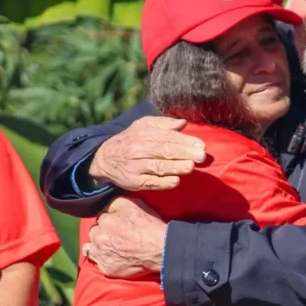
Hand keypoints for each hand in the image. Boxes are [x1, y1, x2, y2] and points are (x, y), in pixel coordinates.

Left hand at [84, 197, 165, 278]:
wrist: (160, 250)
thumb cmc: (149, 226)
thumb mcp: (134, 204)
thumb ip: (115, 202)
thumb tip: (106, 204)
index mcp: (104, 220)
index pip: (100, 216)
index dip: (110, 219)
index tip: (118, 223)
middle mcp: (98, 237)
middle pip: (94, 232)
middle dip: (102, 232)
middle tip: (116, 235)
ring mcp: (101, 254)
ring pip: (90, 248)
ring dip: (98, 246)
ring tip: (111, 247)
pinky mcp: (106, 269)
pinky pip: (98, 263)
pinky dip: (104, 260)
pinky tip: (114, 258)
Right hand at [89, 117, 206, 190]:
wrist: (105, 158)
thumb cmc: (131, 140)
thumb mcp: (143, 125)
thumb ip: (163, 123)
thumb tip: (183, 122)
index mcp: (144, 133)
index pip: (168, 137)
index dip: (185, 141)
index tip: (201, 145)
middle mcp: (140, 149)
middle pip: (164, 151)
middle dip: (184, 153)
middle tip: (201, 156)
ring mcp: (136, 166)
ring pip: (158, 167)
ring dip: (175, 167)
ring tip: (190, 167)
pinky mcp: (134, 181)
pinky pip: (150, 182)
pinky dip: (163, 183)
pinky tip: (175, 181)